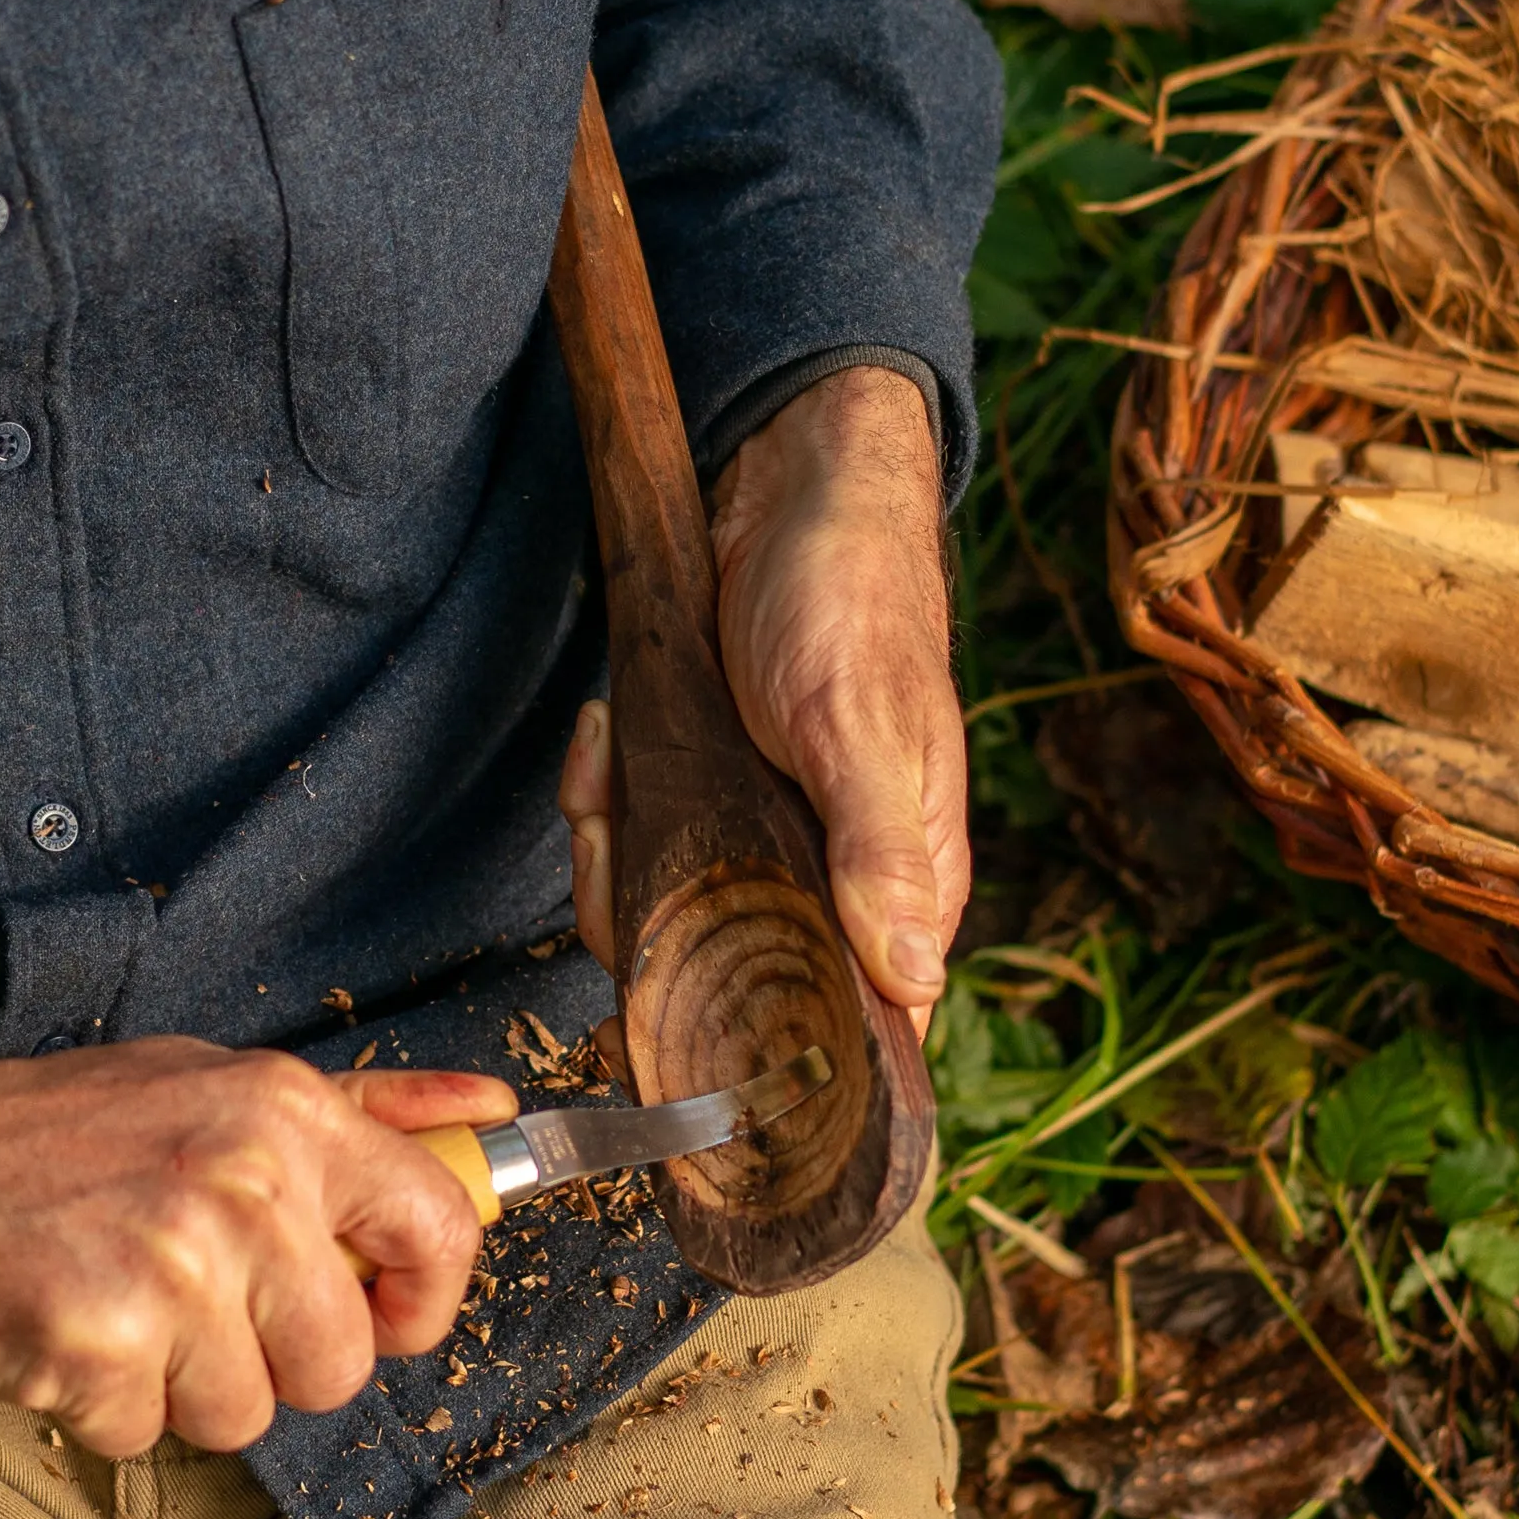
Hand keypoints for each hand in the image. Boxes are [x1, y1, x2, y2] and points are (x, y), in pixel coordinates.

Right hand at [0, 1042, 504, 1457]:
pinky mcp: (98, 1349)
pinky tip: (59, 1330)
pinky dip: (102, 1406)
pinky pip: (148, 1436)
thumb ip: (363, 1111)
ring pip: (246, 1415)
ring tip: (114, 1305)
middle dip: (272, 1361)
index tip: (378, 1315)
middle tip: (189, 1302)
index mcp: (286, 1114)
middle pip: (340, 1365)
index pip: (438, 1227)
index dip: (421, 1300)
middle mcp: (245, 1187)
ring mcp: (172, 1273)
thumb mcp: (216, 1084)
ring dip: (180, 1388)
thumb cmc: (52, 1129)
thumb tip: (492, 1111)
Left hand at [564, 364, 965, 1032]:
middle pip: (720, 974)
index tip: (672, 995)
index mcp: (898, 887)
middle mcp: (829, 878)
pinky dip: (606, 786)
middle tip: (625, 824)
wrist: (791, 488)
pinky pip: (634, 832)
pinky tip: (610, 729)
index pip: (839, 1022)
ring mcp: (759, 836)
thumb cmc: (853, 599)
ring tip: (614, 756)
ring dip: (611, 836)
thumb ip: (880, 857)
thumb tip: (913, 984)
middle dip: (646, 908)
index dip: (752, 1030)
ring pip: (659, 904)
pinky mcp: (705, 792)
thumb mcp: (862, 729)